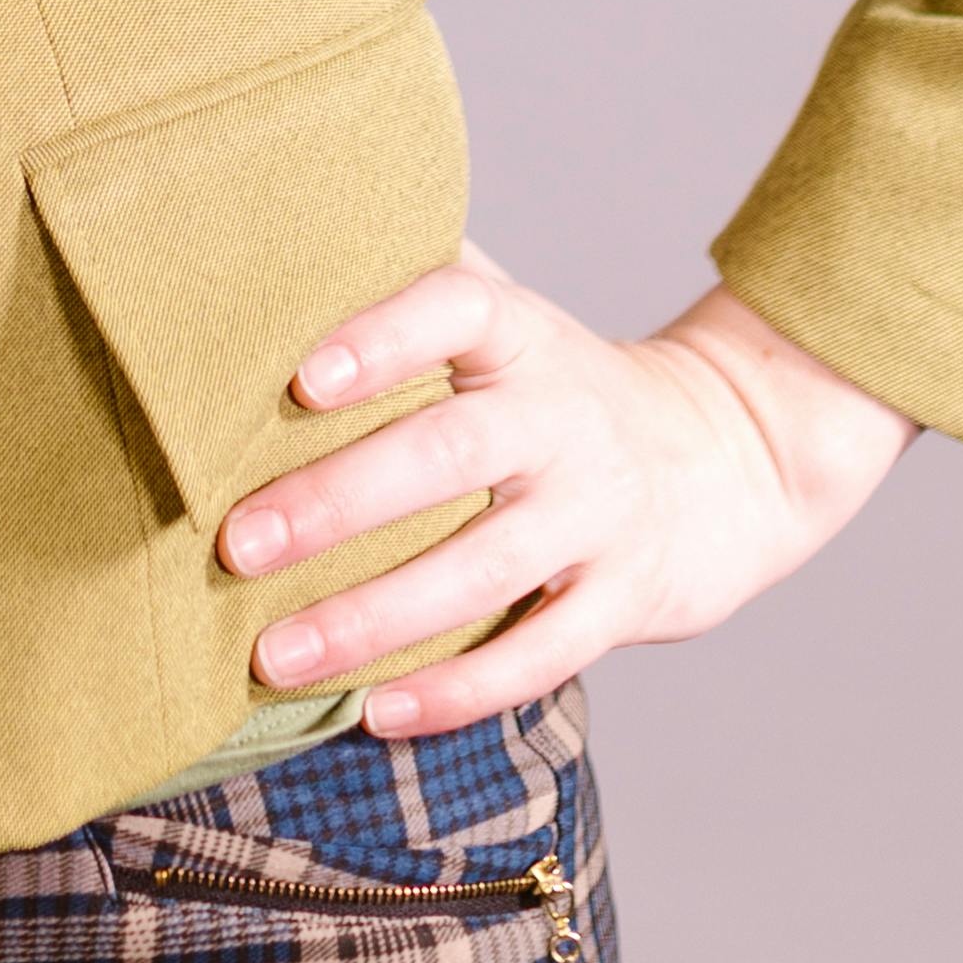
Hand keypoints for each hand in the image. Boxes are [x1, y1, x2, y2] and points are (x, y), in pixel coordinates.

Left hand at [219, 251, 916, 734]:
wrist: (725, 457)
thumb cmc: (557, 387)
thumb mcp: (507, 320)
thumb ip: (411, 287)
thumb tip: (271, 250)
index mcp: (522, 335)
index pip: (457, 308)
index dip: (382, 335)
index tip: (300, 375)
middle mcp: (561, 417)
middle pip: (449, 453)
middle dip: (336, 502)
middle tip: (236, 541)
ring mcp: (597, 514)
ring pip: (482, 569)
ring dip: (371, 617)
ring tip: (275, 653)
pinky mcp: (622, 601)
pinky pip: (538, 655)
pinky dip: (456, 691)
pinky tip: (374, 712)